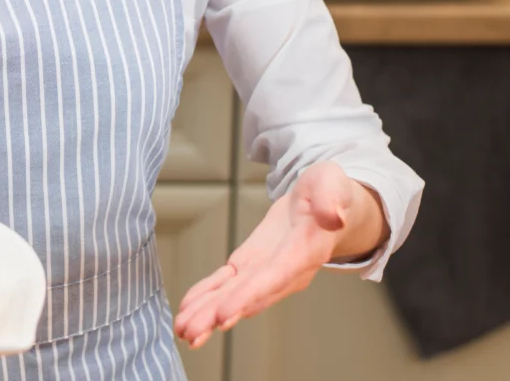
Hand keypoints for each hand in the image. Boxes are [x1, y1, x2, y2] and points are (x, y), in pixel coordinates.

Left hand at [173, 162, 387, 350]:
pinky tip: (187, 310)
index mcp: (304, 251)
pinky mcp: (251, 263)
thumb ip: (332, 199)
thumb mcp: (332, 183)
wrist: (324, 202)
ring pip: (235, 295)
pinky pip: (227, 282)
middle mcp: (285, 270)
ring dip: (207, 314)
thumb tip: (334, 215)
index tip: (224, 314)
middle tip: (191, 333)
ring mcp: (266, 270)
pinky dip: (206, 295)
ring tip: (183, 330)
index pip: (274, 277)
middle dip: (219, 314)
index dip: (248, 295)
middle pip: (250, 296)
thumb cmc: (329, 191)